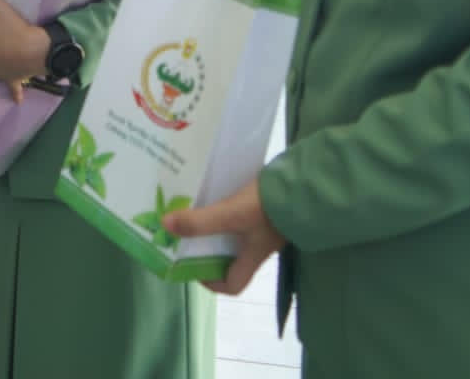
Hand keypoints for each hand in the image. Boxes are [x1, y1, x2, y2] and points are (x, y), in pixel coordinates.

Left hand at [162, 178, 286, 295]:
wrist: (304, 183)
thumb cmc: (268, 207)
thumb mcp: (231, 215)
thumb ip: (200, 222)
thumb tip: (165, 225)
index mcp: (252, 257)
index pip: (232, 285)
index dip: (211, 282)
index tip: (192, 264)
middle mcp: (260, 246)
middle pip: (230, 258)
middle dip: (208, 248)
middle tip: (187, 231)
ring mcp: (267, 227)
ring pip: (236, 235)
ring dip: (216, 226)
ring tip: (196, 210)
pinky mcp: (270, 208)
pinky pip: (244, 216)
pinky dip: (228, 209)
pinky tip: (217, 193)